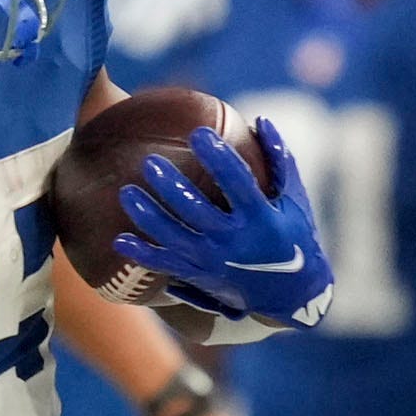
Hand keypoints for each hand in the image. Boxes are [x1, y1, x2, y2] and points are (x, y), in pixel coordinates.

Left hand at [114, 119, 334, 327]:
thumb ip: (279, 159)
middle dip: (172, 187)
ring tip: (127, 192)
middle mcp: (236, 242)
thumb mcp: (295, 198)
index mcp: (262, 218)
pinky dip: (142, 255)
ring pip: (175, 238)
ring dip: (149, 216)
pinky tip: (120, 240)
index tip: (199, 134)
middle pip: (198, 211)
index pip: (238, 183)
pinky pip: (167, 266)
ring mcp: (216, 262)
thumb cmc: (295, 235)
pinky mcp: (202, 276)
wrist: (291, 295)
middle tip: (150, 163)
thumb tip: (260, 120)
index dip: (219, 158)